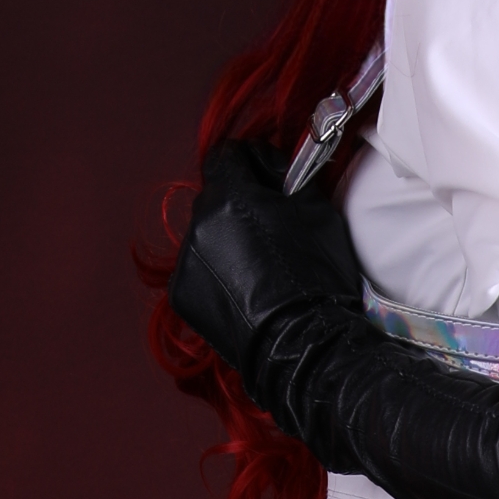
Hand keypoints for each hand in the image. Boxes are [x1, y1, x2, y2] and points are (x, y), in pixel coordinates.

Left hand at [169, 138, 366, 385]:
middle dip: (239, 205)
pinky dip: (217, 273)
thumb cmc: (316, 276)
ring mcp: (186, 259)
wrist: (302, 343)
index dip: (251, 164)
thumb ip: (287, 179)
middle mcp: (199, 222)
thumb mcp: (316, 210)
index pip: (227, 155)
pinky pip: (199, 268)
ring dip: (227, 240)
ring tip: (257, 268)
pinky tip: (244, 290)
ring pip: (206, 234)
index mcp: (230, 194)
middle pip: (215, 196)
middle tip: (270, 230)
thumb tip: (272, 171)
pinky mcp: (182, 292)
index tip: (269, 182)